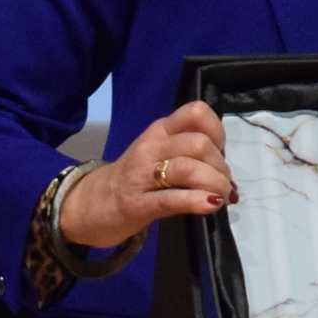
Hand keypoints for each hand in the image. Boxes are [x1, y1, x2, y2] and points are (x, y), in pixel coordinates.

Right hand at [56, 98, 233, 248]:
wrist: (89, 205)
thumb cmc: (135, 179)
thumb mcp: (160, 155)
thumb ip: (190, 155)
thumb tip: (228, 172)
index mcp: (160, 130)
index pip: (196, 112)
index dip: (218, 130)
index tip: (220, 152)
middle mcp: (152, 146)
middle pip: (199, 144)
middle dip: (220, 166)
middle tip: (221, 184)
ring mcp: (142, 175)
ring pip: (188, 168)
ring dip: (214, 183)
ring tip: (220, 197)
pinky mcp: (137, 204)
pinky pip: (172, 199)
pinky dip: (196, 201)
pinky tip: (210, 205)